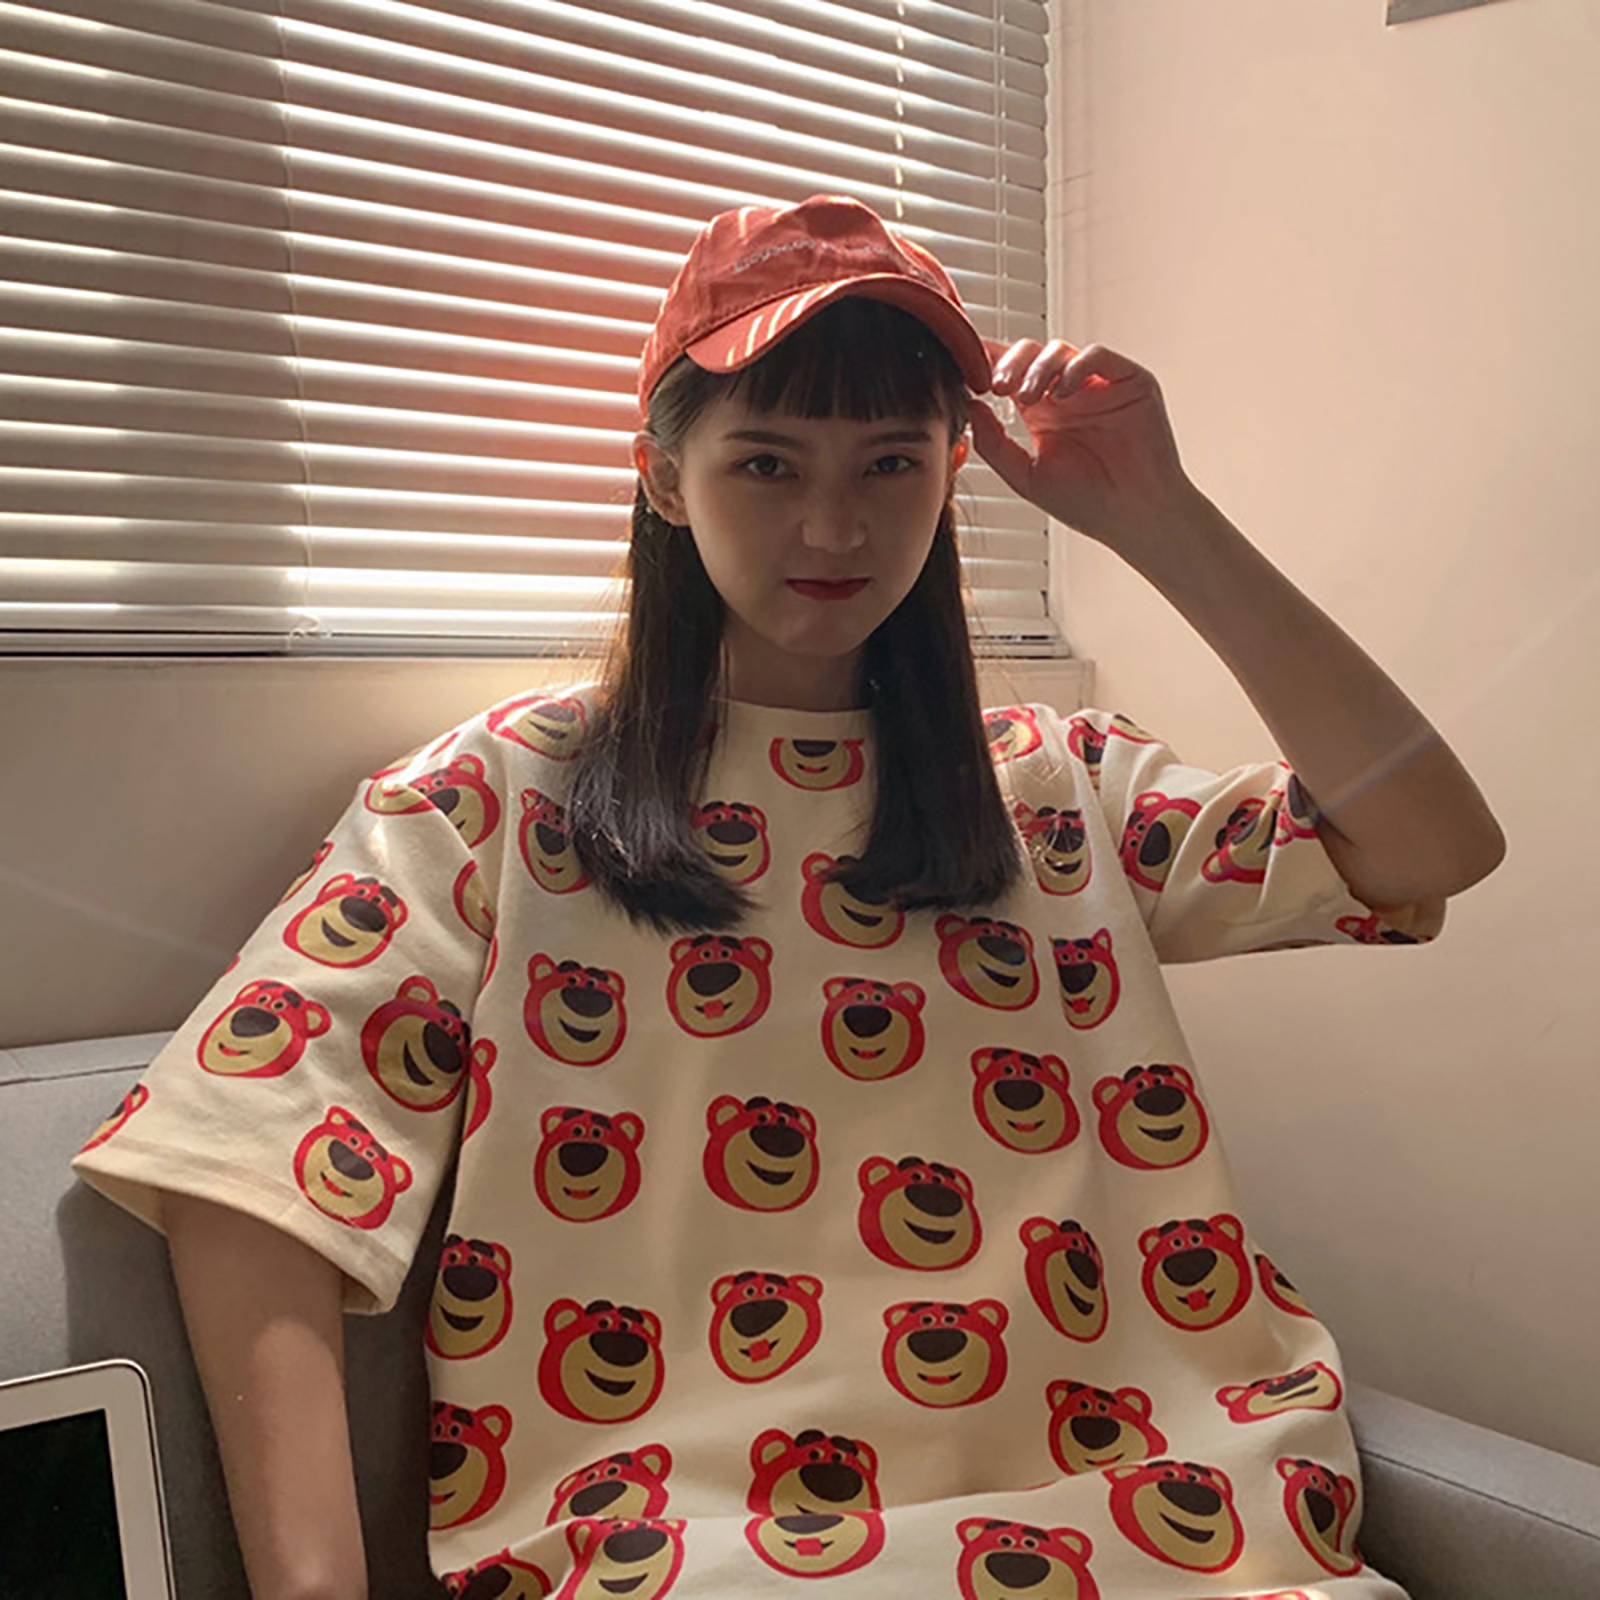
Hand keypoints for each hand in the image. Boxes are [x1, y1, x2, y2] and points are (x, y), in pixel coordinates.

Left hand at [967, 338, 1199, 550]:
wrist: (1133, 516)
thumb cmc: (1087, 502)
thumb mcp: (1027, 476)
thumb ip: (994, 444)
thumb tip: (969, 406)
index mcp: (1041, 412)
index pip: (1010, 373)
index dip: (988, 364)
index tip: (966, 371)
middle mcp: (1067, 393)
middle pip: (1031, 354)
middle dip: (1009, 363)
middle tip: (997, 386)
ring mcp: (1098, 385)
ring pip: (1060, 350)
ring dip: (1038, 368)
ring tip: (1028, 397)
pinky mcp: (1128, 380)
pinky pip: (1097, 355)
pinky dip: (1076, 366)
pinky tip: (1063, 393)